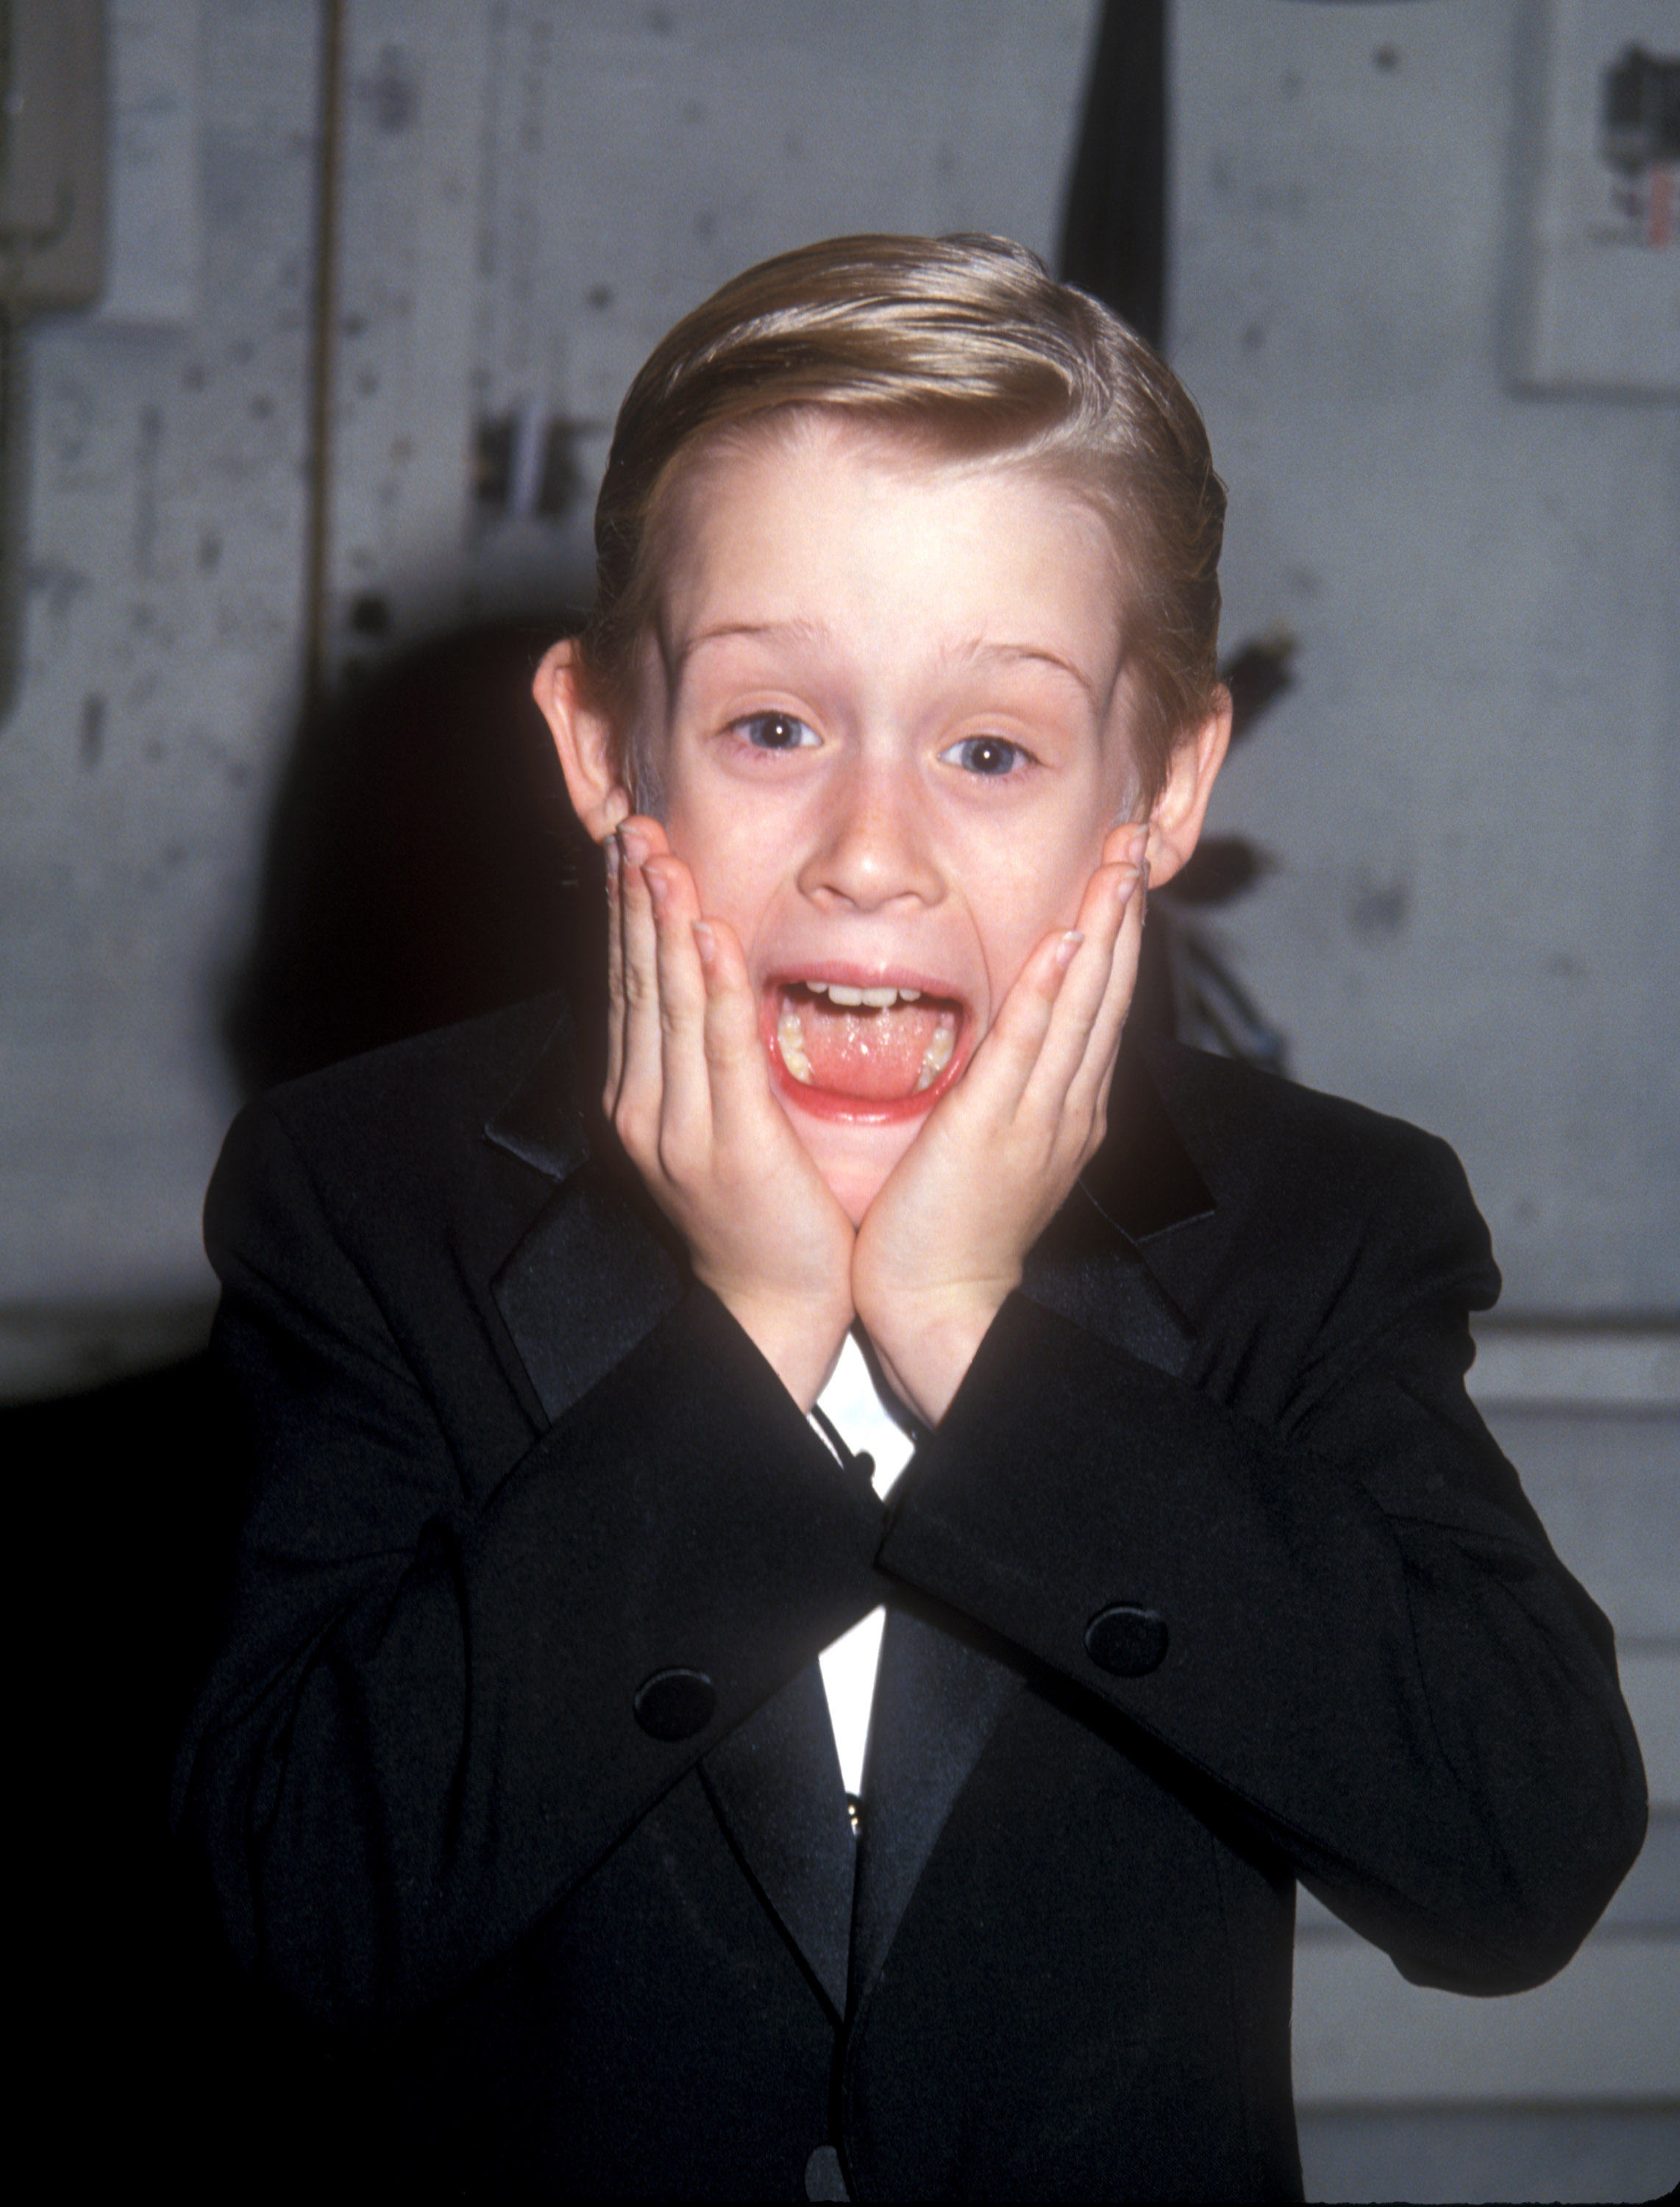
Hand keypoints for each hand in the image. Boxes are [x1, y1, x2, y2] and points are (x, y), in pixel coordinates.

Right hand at [607, 819, 856, 1408]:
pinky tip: (711, 937)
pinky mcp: (730, 1145)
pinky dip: (714, 989)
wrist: (774, 1306)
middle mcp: (645, 1105)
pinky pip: (721, 1050)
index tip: (629, 846)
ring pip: (669, 1004)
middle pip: (637, 982)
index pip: (629, 986)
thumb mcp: (718, 1126)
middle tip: (631, 823)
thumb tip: (706, 985)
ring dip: (664, 924)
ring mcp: (680, 1127)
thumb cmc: (762, 1213)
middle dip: (633, 899)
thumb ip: (705, 1060)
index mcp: (641, 1098)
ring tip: (660, 855)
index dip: (627, 913)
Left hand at [852, 826, 1147, 1425]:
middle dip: (1123, 907)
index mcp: (1066, 1108)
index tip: (1120, 868)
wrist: (938, 1307)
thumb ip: (1002, 1091)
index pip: (1097, 1002)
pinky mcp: (996, 1127)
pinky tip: (1070, 940)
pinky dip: (1054, 992)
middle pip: (1107, 989)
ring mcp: (1039, 1115)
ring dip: (1104, 927)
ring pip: (1083, 1004)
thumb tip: (1003, 1043)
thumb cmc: (946, 1232)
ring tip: (1120, 860)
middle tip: (1136, 834)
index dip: (1113, 930)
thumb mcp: (988, 1147)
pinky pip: (1032, 1047)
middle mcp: (1067, 1104)